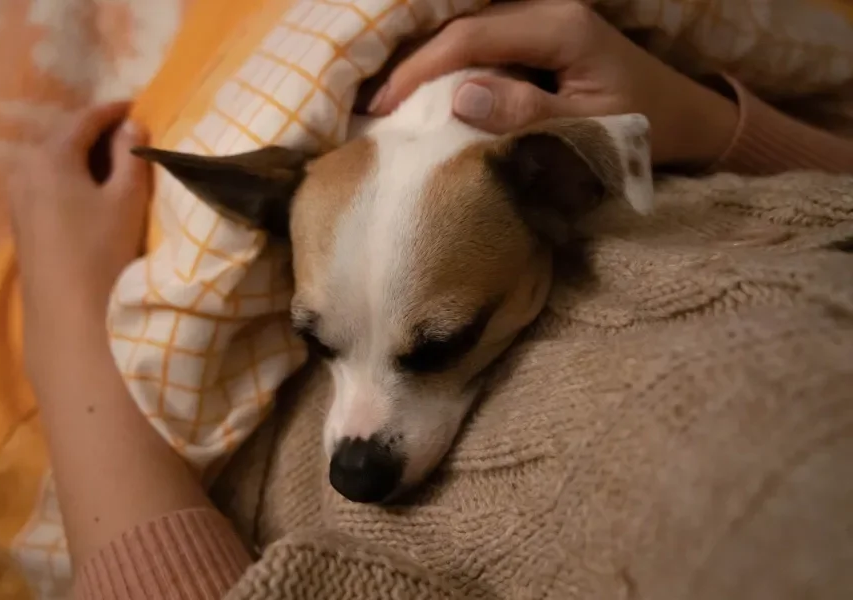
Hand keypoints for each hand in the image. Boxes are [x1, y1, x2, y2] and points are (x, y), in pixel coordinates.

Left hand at [9, 102, 149, 372]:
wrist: (68, 314)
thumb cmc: (102, 250)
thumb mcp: (126, 200)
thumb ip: (130, 158)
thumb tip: (132, 126)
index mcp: (50, 156)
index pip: (84, 120)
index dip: (113, 111)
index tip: (137, 106)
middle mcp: (25, 169)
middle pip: (64, 138)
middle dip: (96, 133)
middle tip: (128, 134)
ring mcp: (18, 198)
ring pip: (53, 162)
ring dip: (82, 157)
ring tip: (113, 163)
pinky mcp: (22, 223)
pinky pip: (47, 184)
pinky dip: (70, 178)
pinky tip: (90, 193)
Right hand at [369, 0, 738, 167]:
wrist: (687, 119)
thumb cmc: (644, 127)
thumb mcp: (589, 128)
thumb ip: (526, 114)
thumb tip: (459, 96)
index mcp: (559, 27)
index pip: (471, 36)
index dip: (421, 69)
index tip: (385, 107)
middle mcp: (548, 11)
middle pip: (464, 28)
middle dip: (415, 65)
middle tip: (376, 107)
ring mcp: (544, 21)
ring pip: (470, 35)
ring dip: (430, 67)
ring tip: (393, 103)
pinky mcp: (542, 37)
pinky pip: (486, 46)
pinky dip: (454, 70)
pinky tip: (432, 96)